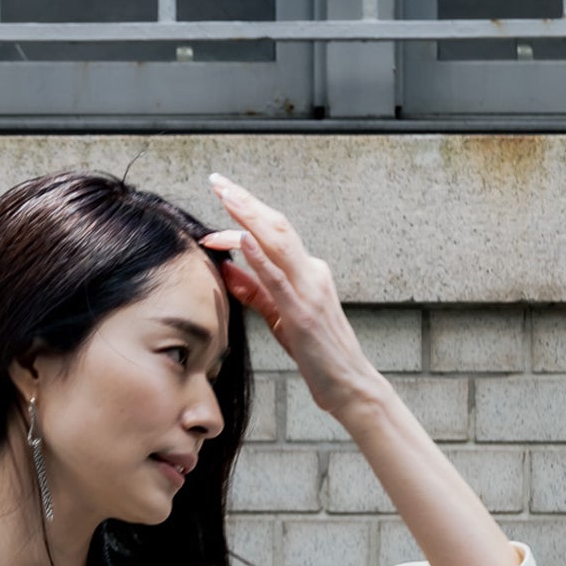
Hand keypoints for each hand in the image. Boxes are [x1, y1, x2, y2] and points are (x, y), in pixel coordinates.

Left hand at [200, 173, 380, 419]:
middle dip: (244, 201)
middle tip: (217, 180)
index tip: (216, 207)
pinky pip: (278, 280)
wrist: (349, 385)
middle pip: (275, 226)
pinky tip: (242, 239)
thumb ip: (254, 291)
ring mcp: (309, 290)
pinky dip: (260, 257)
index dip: (243, 217)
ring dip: (249, 217)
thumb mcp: (279, 318)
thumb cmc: (317, 355)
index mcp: (307, 272)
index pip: (271, 234)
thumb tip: (226, 268)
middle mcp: (311, 272)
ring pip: (278, 242)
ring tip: (226, 195)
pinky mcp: (302, 313)